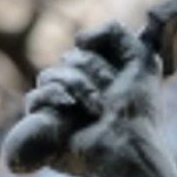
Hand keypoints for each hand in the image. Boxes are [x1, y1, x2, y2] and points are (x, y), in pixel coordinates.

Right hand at [3, 0, 176, 176]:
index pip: (85, 48)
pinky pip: (34, 99)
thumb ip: (116, 32)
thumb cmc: (138, 108)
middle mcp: (82, 90)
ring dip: (77, 86)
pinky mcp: (47, 126)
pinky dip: (52, 98)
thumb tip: (78, 40)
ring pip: (50, 76)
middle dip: (91, 70)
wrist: (127, 144)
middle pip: (69, 58)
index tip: (118, 72)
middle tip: (110, 96)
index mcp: (103, 76)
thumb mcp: (142, 59)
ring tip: (96, 108)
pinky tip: (70, 108)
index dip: (101, 57)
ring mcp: (63, 108)